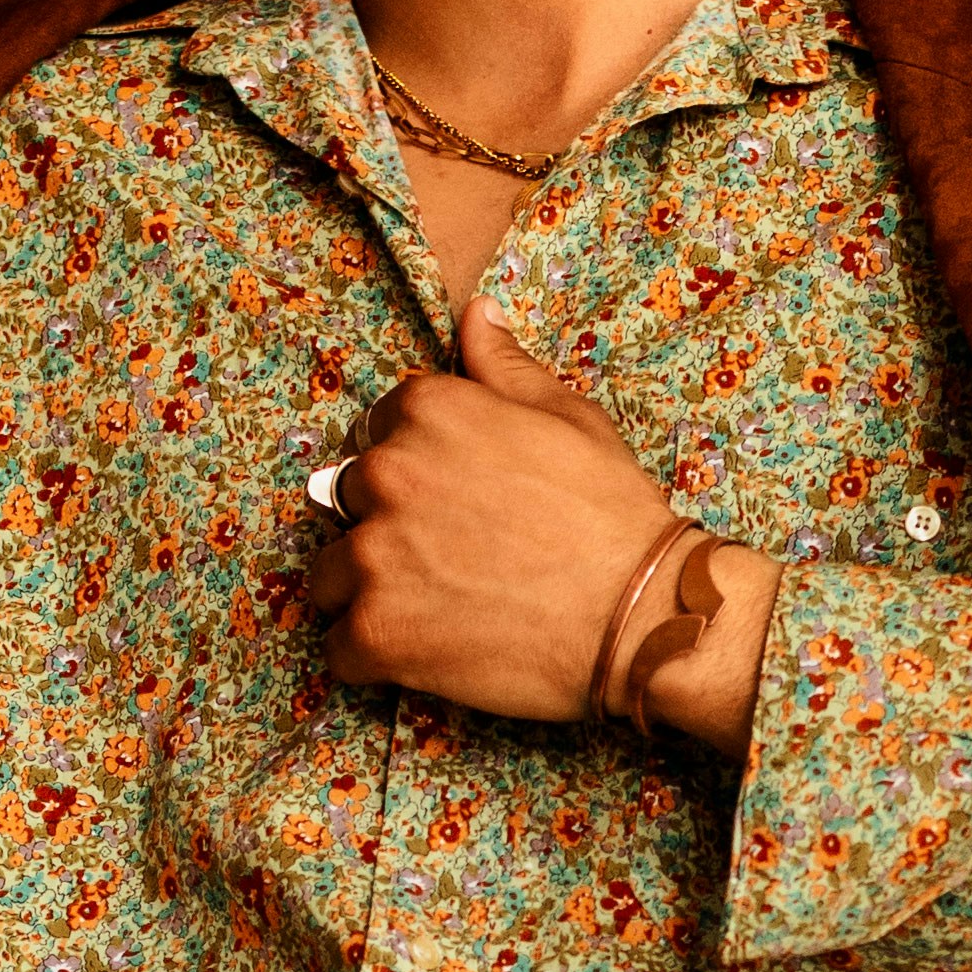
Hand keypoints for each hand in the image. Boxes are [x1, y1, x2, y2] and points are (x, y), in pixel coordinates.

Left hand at [300, 302, 769, 743]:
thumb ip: (504, 367)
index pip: (376, 434)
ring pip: (331, 577)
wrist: (640, 612)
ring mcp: (374, 555)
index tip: (449, 502)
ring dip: (367, 595)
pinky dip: (372, 658)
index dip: (412, 473)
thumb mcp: (568, 417)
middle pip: (346, 502)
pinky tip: (424, 655)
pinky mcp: (376, 631)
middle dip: (383, 529)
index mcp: (427, 411)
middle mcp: (386, 473)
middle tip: (445, 561)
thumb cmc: (611, 514)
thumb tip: (474, 313)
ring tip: (432, 612)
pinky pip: (340, 649)